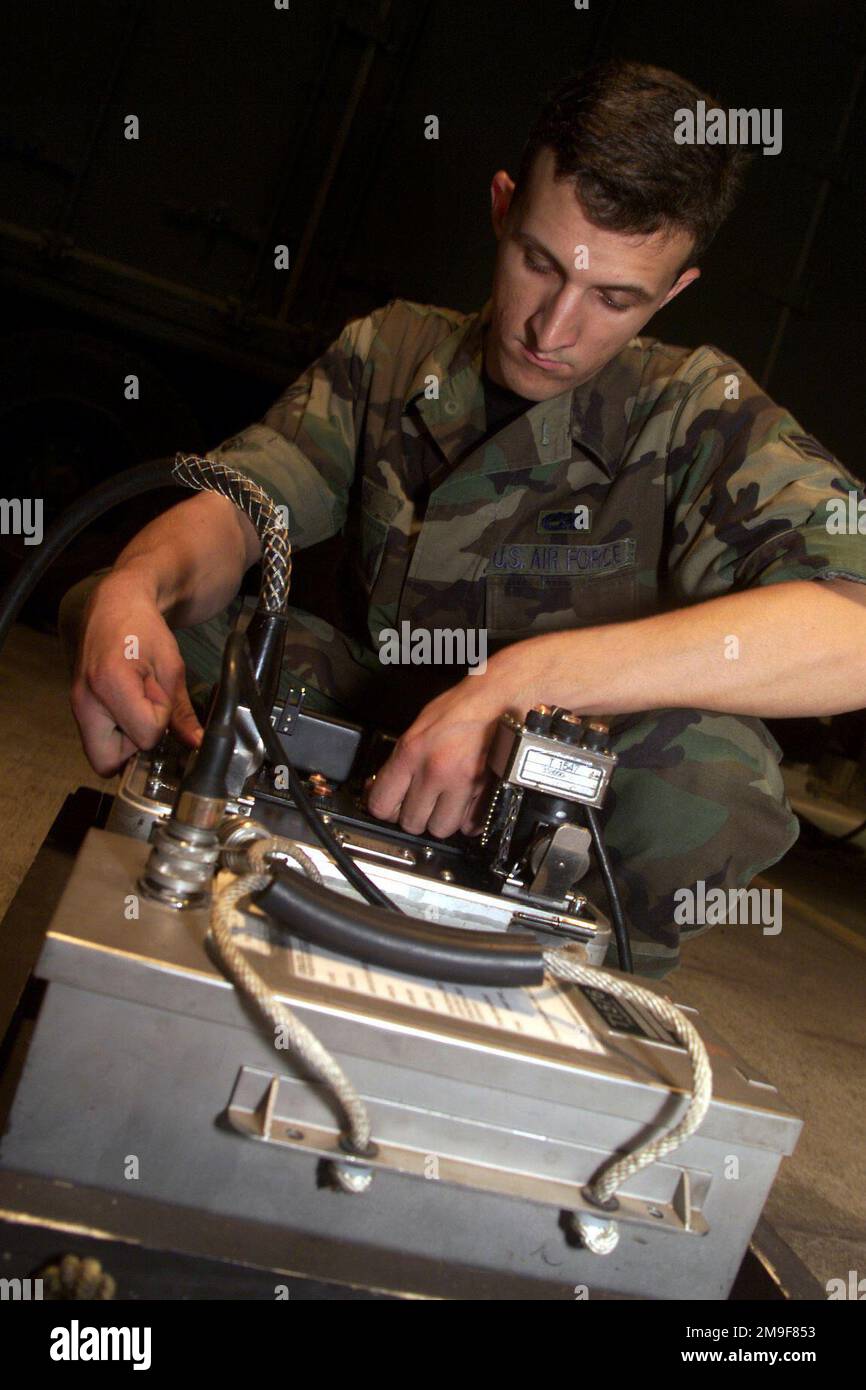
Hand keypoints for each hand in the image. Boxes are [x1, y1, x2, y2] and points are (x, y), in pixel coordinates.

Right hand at [70, 570, 203, 774]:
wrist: (115, 606)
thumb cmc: (143, 628)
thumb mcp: (171, 667)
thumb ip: (181, 710)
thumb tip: (195, 742)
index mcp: (111, 684)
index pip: (144, 736)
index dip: (159, 721)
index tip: (160, 696)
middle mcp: (85, 701)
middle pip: (108, 762)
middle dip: (134, 749)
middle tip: (148, 719)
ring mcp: (77, 707)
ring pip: (100, 755)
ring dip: (124, 742)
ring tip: (137, 709)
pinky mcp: (78, 708)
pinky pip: (97, 740)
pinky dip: (115, 734)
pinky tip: (128, 709)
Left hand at [364, 656, 528, 838]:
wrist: (501, 699)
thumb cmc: (463, 707)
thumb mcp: (419, 726)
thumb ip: (401, 760)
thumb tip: (381, 785)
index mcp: (411, 752)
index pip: (381, 803)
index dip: (384, 809)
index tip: (389, 807)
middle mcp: (435, 770)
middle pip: (411, 822)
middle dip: (414, 816)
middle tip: (420, 804)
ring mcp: (462, 783)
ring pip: (440, 828)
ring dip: (441, 820)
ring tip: (444, 804)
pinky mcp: (487, 790)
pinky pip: (471, 824)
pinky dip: (468, 820)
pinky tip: (465, 805)